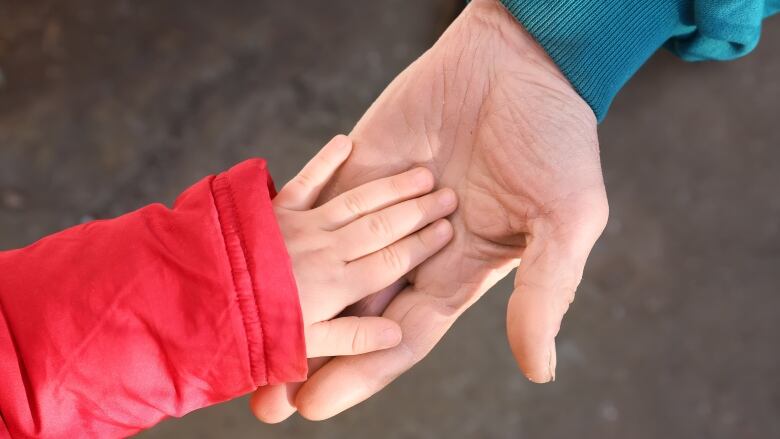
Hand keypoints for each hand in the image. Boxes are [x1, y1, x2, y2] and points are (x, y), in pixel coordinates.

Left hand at [253, 0, 607, 419]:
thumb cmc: (557, 140)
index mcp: (461, 270)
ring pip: (330, 265)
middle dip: (314, 354)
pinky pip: (320, 200)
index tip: (315, 405)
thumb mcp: (566, 219)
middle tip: (266, 397)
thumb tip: (538, 372)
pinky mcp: (362, 163)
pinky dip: (289, 225)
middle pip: (356, 313)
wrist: (523, 58)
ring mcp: (384, 205)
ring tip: (244, 335)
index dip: (363, 372)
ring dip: (290, 302)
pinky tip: (249, 253)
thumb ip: (545, 293)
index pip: (403, 335)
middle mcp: (416, 248)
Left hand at [273, 135, 456, 357]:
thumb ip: (354, 338)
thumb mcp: (306, 344)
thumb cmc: (251, 329)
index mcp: (338, 284)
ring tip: (423, 175)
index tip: (448, 229)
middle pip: (383, 227)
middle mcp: (327, 249)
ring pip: (357, 202)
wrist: (196, 296)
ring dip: (391, 187)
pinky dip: (323, 161)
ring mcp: (303, 223)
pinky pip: (305, 180)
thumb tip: (395, 335)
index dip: (422, 245)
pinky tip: (344, 142)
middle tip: (449, 195)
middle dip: (418, 212)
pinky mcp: (277, 206)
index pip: (392, 261)